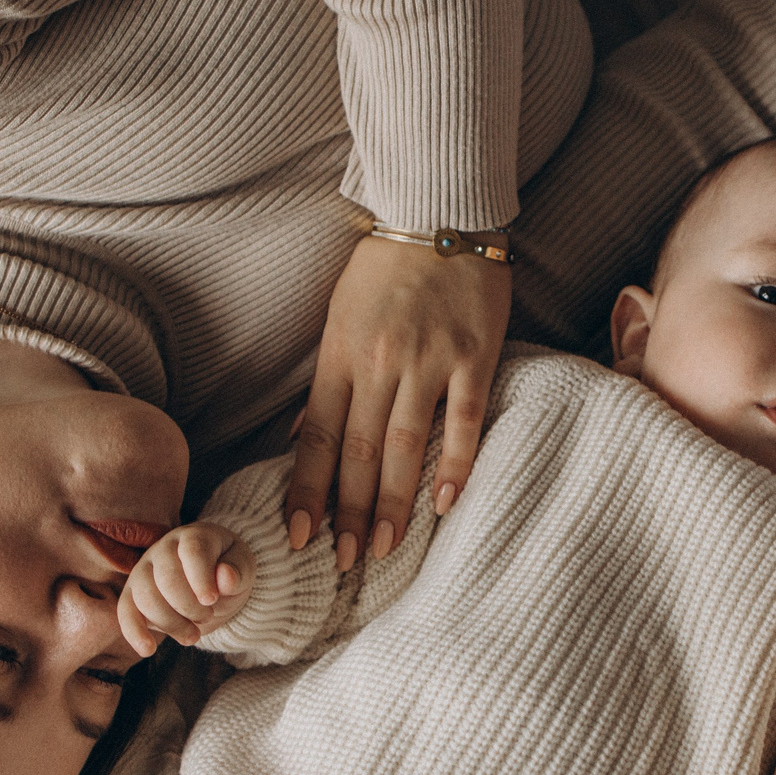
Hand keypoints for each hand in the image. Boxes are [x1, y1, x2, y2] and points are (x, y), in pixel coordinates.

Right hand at [118, 522, 255, 656]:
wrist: (212, 585)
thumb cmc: (228, 571)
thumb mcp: (243, 569)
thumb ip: (237, 571)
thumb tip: (226, 576)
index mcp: (194, 536)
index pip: (192, 551)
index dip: (201, 578)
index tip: (211, 600)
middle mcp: (164, 549)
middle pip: (167, 578)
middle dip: (189, 606)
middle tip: (207, 615)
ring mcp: (144, 570)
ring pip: (146, 598)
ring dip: (172, 623)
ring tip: (193, 635)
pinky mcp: (132, 594)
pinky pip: (125, 611)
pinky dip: (134, 632)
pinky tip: (148, 650)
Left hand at [287, 232, 507, 572]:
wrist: (440, 211)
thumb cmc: (385, 267)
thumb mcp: (338, 317)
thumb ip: (327, 380)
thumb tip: (305, 439)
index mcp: (340, 354)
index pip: (319, 438)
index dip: (308, 491)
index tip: (299, 536)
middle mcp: (380, 362)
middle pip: (361, 453)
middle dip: (350, 514)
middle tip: (344, 563)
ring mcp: (430, 360)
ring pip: (406, 446)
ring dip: (394, 504)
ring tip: (385, 549)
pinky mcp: (475, 355)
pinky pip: (462, 420)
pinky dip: (455, 464)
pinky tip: (443, 504)